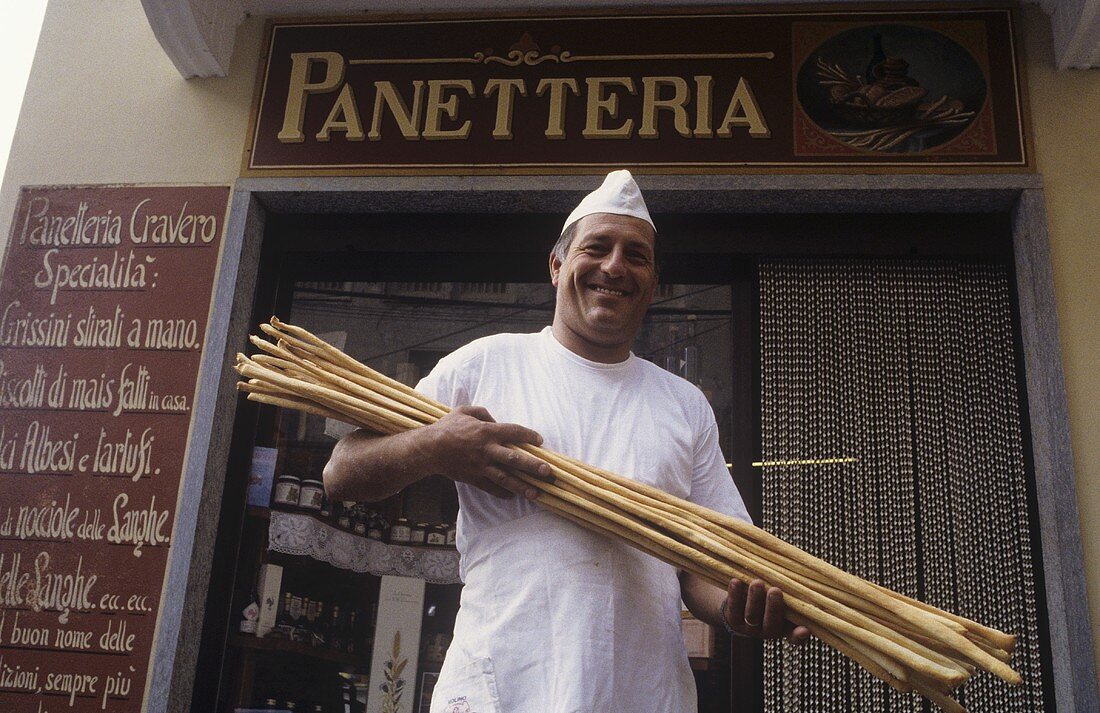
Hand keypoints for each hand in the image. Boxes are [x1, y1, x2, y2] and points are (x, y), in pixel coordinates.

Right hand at [424, 405, 553, 499]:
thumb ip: (483, 413)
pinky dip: (502, 493)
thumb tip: (496, 420)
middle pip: (514, 459)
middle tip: (548, 472)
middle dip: (533, 466)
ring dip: (522, 486)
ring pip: (505, 478)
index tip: (539, 441)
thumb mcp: (464, 411)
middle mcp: (487, 450)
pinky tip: (513, 496)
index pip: (513, 432)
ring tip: (537, 493)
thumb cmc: (447, 427)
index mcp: (486, 432)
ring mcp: (481, 466)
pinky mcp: (473, 478)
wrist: (429, 449)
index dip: (528, 436)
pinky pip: (491, 487)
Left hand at [722, 579, 810, 643]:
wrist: (740, 603)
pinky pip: (733, 609)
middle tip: (775, 591)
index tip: (805, 629)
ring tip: (757, 583)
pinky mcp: (733, 619)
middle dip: (773, 607)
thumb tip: (805, 573)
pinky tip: (736, 581)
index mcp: (785, 628)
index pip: (795, 637)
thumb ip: (794, 593)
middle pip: (771, 623)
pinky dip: (734, 595)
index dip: (799, 636)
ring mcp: (750, 627)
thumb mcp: (784, 599)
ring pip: (752, 615)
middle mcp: (768, 630)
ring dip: (754, 599)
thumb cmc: (770, 596)